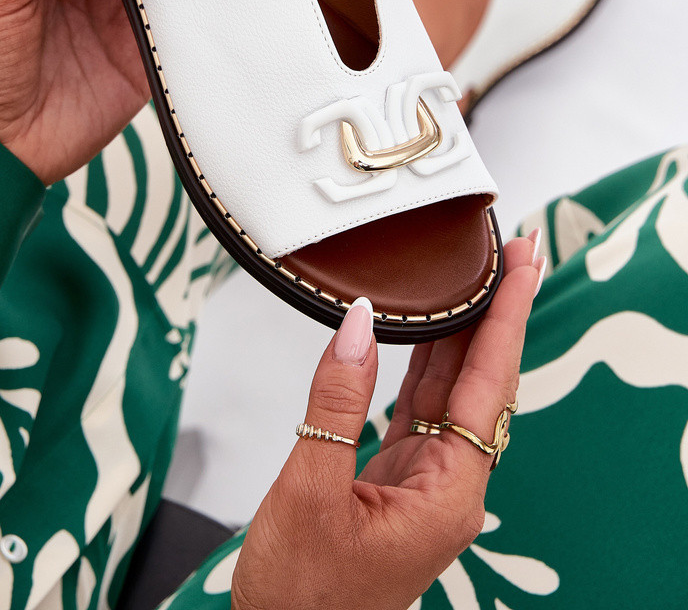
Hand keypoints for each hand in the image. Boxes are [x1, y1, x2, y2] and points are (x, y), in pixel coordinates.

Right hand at [231, 236, 542, 609]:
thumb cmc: (299, 594)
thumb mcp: (311, 490)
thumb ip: (336, 400)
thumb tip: (358, 323)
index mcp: (448, 494)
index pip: (489, 385)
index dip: (508, 317)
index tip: (527, 265)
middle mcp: (449, 486)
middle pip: (484, 382)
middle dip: (501, 312)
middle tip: (518, 252)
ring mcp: (425, 483)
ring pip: (453, 391)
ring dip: (466, 332)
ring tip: (481, 274)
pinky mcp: (396, 480)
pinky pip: (420, 408)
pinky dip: (425, 362)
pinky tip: (428, 328)